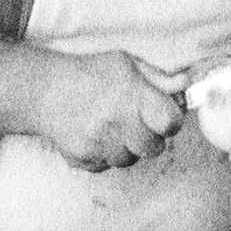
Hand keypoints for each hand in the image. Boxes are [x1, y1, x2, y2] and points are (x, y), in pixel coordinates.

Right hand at [39, 52, 186, 172]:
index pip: (169, 122)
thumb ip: (159, 79)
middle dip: (151, 136)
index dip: (172, 121)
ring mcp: (97, 145)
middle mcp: (114, 123)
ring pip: (130, 160)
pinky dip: (106, 154)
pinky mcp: (83, 160)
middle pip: (154, 148)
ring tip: (113, 125)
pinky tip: (96, 134)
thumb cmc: (89, 74)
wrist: (44, 91)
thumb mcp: (127, 64)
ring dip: (128, 147)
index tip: (165, 116)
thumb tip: (186, 86)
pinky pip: (107, 166)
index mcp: (130, 96)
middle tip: (137, 121)